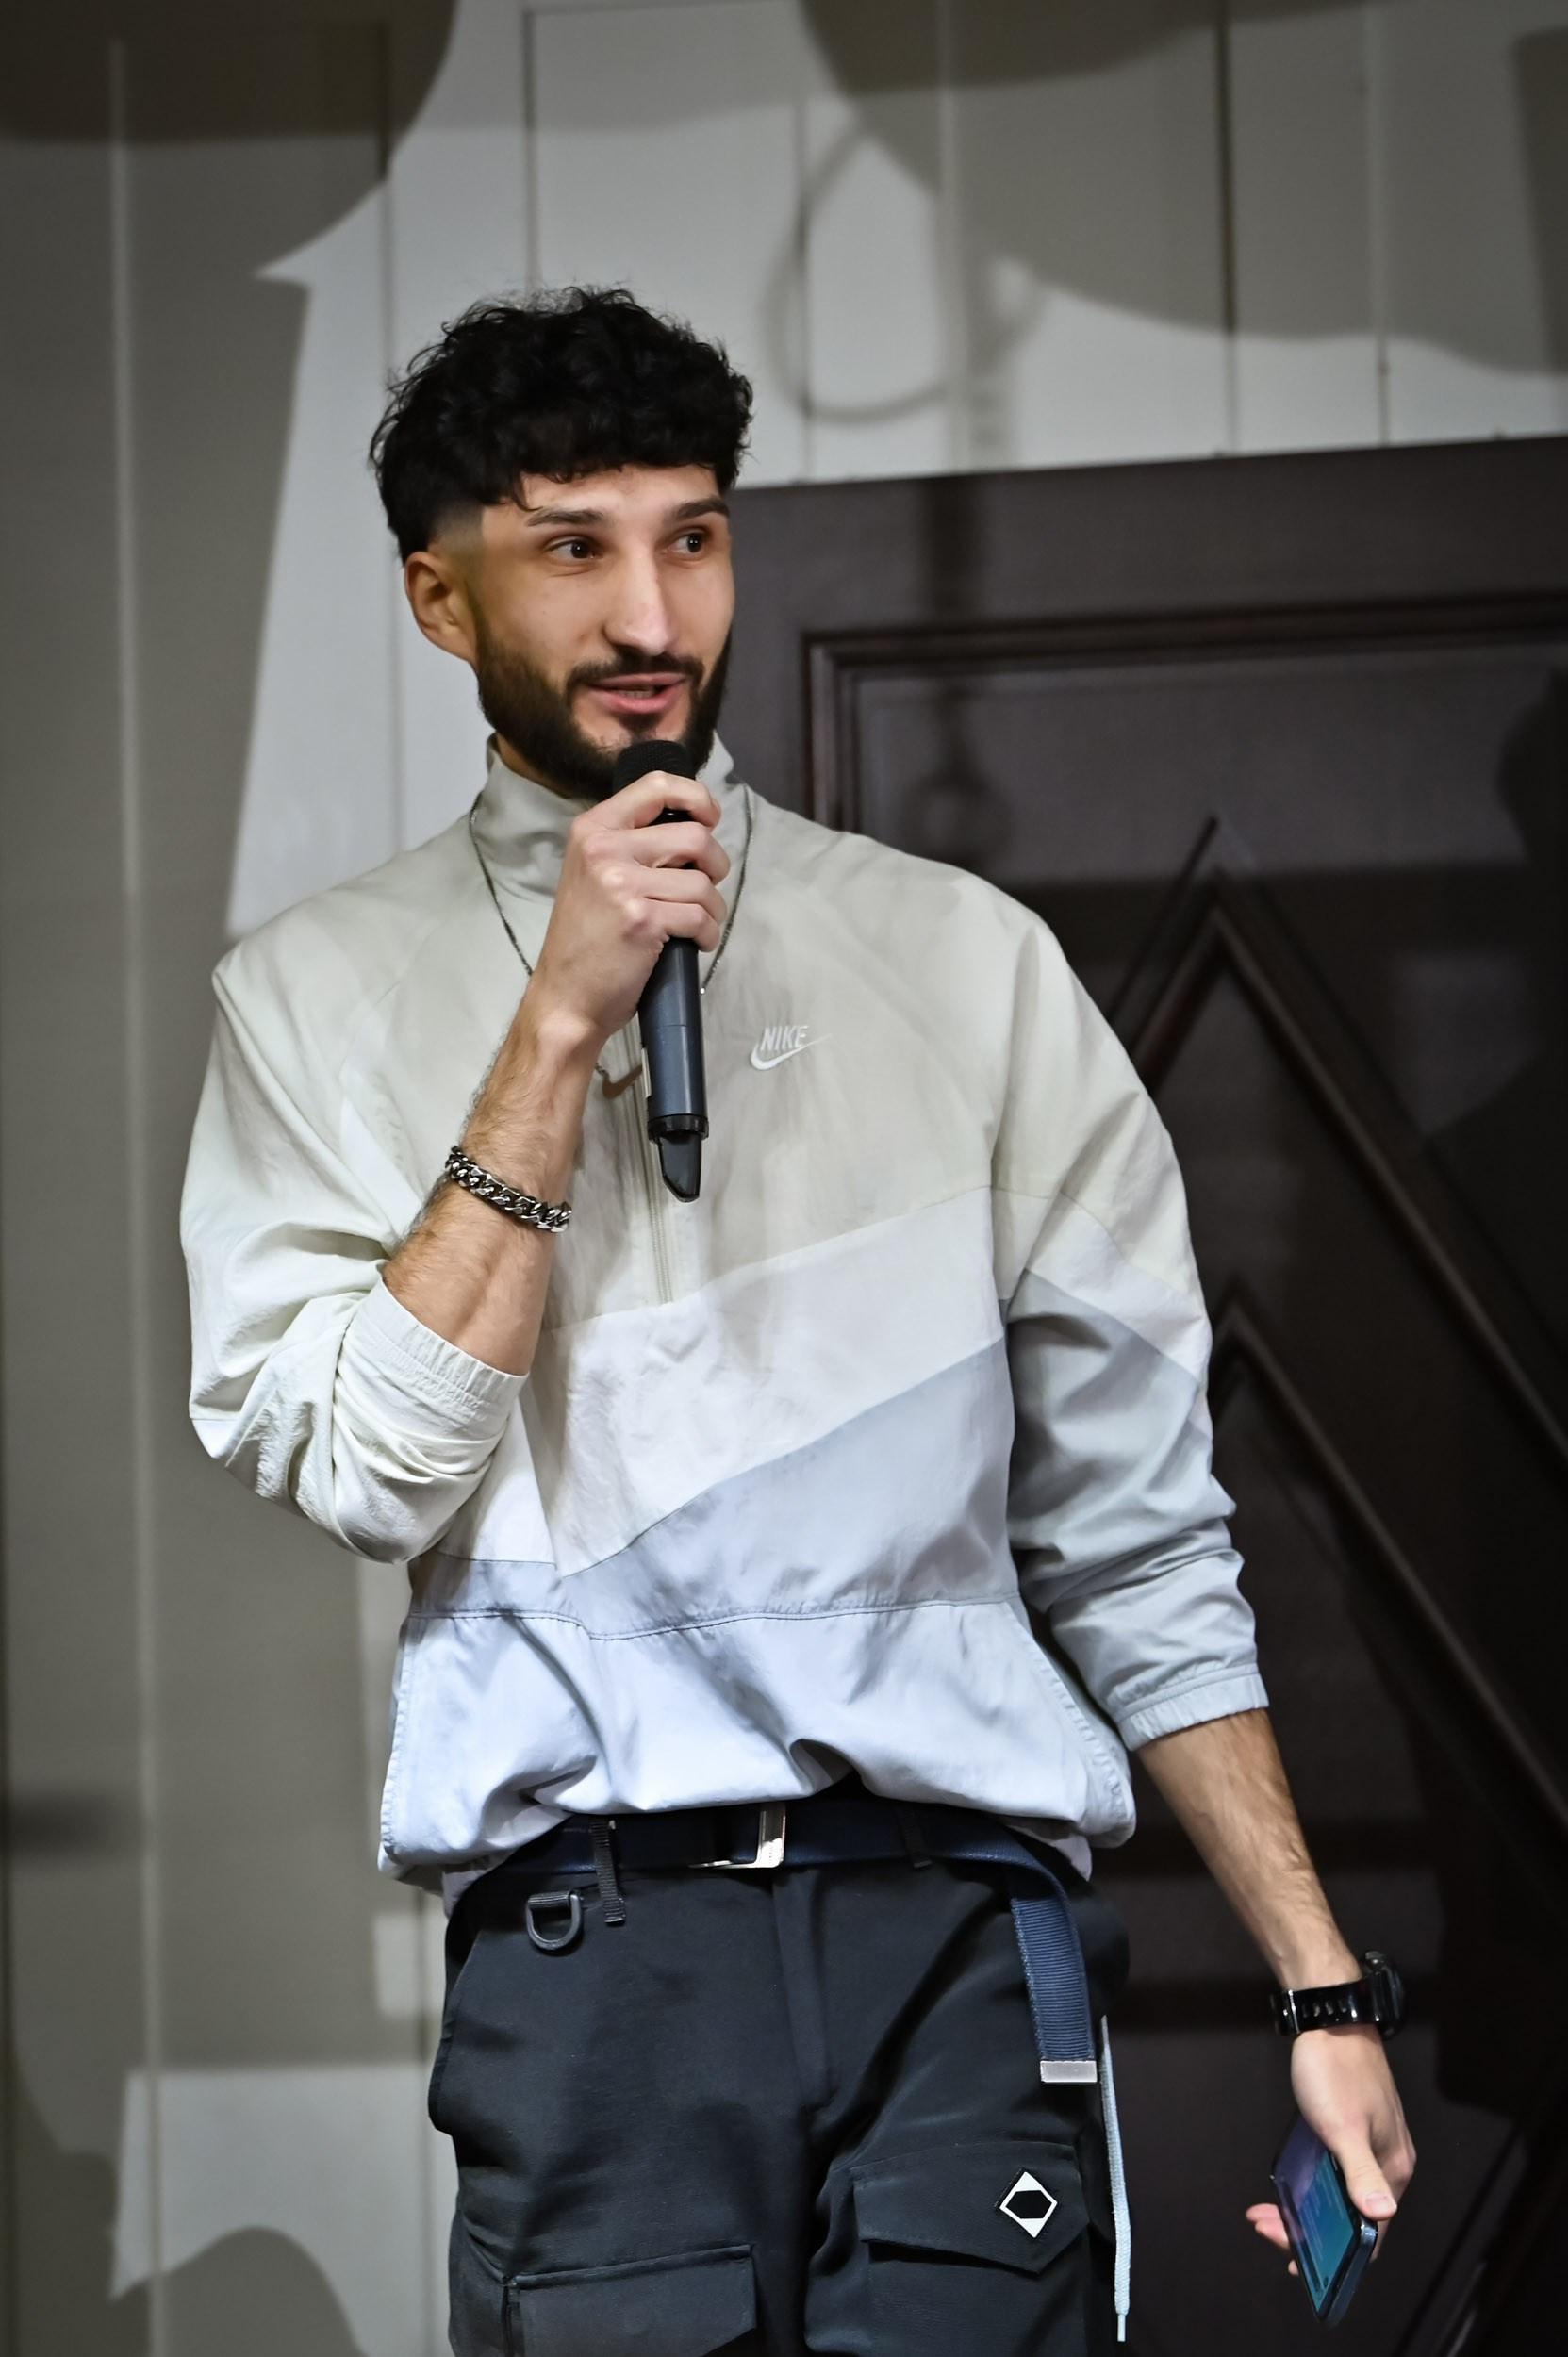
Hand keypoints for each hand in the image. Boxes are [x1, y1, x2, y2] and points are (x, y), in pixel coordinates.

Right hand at [524, 770, 728, 1050]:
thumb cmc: (586, 940)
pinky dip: (707, 934)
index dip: (697, 797)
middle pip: (696, 836)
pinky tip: (692, 942)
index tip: (709, 819)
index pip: (657, 785)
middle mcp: (604, 849)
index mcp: (592, 829)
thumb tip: (692, 828)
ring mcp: (622, 884)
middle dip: (716, 865)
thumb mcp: (594, 873)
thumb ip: (631, 844)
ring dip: (713, 908)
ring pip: (704, 882)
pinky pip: (700, 917)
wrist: (565, 996)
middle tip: (705, 887)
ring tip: (696, 922)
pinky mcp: (642, 921)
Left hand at [1246, 2027, 1415, 2267]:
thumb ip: (1360, 2174)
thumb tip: (1381, 2216)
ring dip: (1304, 2212)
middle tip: (1269, 2229)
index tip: (1299, 2262)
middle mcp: (1386, 2164)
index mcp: (1392, 2169)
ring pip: (1337, 2198)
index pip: (1372, 2233)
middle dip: (1309, 2232)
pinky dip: (1307, 2188)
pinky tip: (1282, 2190)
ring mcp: (1368, 2147)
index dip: (1338, 2256)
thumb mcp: (1342, 2127)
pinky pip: (1330, 2175)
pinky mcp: (1350, 2133)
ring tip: (1267, 2214)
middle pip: (1352, 2218)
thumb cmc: (1335, 2071)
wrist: (1327, 2019)